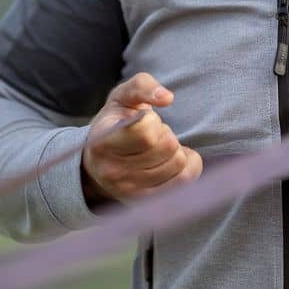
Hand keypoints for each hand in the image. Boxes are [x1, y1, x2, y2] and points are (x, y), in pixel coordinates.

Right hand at [81, 72, 202, 207]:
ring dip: (176, 150)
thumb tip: (167, 98)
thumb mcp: (122, 97)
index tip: (143, 121)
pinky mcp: (146, 202)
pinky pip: (185, 181)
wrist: (98, 163)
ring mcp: (129, 190)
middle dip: (166, 134)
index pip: (146, 132)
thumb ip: (142, 86)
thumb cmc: (116, 124)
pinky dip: (189, 165)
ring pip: (178, 163)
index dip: (153, 121)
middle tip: (153, 135)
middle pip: (167, 147)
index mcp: (102, 142)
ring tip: (159, 148)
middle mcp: (113, 171)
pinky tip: (176, 159)